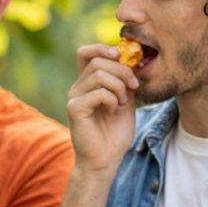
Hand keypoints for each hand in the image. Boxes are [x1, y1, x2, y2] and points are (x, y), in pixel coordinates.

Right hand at [65, 44, 139, 174]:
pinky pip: (98, 92)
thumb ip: (124, 80)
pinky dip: (112, 99)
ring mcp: (74, 98)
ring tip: (122, 102)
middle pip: (98, 60)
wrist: (106, 159)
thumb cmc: (115, 133)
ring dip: (119, 86)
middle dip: (122, 70)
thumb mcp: (125, 100)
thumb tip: (130, 60)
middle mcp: (77, 87)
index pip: (85, 52)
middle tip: (133, 87)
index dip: (102, 48)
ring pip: (99, 74)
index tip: (122, 57)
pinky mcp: (75, 109)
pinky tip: (113, 110)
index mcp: (87, 83)